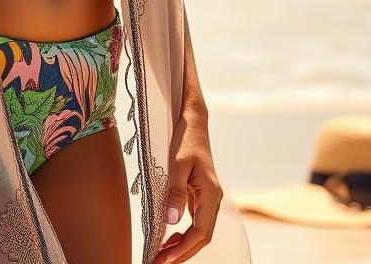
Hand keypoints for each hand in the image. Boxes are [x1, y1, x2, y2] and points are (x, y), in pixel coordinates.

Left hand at [152, 103, 222, 263]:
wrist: (193, 121)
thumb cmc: (185, 139)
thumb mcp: (177, 163)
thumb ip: (175, 191)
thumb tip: (171, 220)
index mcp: (210, 194)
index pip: (200, 232)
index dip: (183, 249)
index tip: (164, 259)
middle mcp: (212, 199)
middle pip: (201, 237)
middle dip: (182, 253)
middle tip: (158, 262)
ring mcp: (207, 197)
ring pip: (198, 230)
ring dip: (182, 245)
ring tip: (162, 255)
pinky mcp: (199, 193)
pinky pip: (194, 220)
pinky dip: (183, 232)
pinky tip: (169, 237)